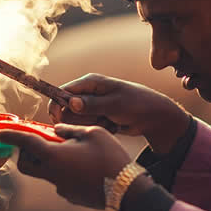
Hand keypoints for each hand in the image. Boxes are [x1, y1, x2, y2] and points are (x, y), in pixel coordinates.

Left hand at [0, 124, 132, 209]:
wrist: (127, 191)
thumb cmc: (110, 158)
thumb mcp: (93, 133)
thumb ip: (70, 130)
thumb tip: (57, 133)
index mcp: (54, 156)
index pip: (25, 143)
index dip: (10, 136)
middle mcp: (52, 174)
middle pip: (26, 165)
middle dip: (26, 153)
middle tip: (38, 141)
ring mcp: (61, 188)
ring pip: (45, 172)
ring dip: (50, 161)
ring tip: (72, 151)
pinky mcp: (71, 197)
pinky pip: (61, 180)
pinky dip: (64, 171)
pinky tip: (84, 166)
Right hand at [50, 74, 190, 155]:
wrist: (153, 116)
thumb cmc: (136, 104)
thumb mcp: (115, 104)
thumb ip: (92, 104)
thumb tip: (70, 103)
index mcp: (90, 82)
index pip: (62, 91)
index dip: (57, 105)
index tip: (58, 120)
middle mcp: (88, 92)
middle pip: (67, 109)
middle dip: (80, 119)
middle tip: (100, 119)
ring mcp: (92, 105)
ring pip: (77, 120)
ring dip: (91, 124)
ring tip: (109, 120)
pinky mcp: (97, 116)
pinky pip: (88, 126)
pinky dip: (98, 128)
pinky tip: (112, 125)